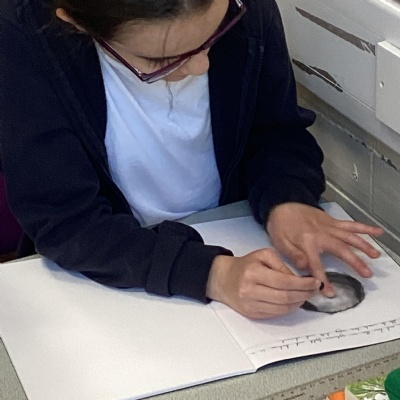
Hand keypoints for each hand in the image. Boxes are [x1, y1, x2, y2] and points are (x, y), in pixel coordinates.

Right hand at [206, 249, 320, 318]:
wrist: (224, 279)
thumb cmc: (245, 265)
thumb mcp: (263, 255)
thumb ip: (282, 266)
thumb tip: (298, 280)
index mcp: (253, 273)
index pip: (284, 282)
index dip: (303, 284)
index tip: (315, 282)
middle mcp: (250, 290)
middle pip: (285, 297)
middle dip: (304, 294)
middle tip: (314, 290)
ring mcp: (250, 304)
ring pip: (282, 309)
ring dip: (298, 303)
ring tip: (305, 295)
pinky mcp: (251, 314)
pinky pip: (275, 314)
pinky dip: (287, 309)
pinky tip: (293, 301)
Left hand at [266, 202, 384, 296]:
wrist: (282, 205)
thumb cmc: (280, 226)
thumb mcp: (280, 242)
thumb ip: (293, 255)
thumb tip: (305, 267)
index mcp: (306, 242)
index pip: (316, 265)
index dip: (323, 280)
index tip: (330, 293)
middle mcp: (321, 234)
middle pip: (341, 249)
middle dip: (355, 262)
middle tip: (367, 274)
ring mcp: (329, 227)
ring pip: (349, 236)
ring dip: (364, 245)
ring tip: (375, 256)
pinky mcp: (333, 221)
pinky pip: (350, 224)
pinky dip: (364, 227)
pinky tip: (378, 231)